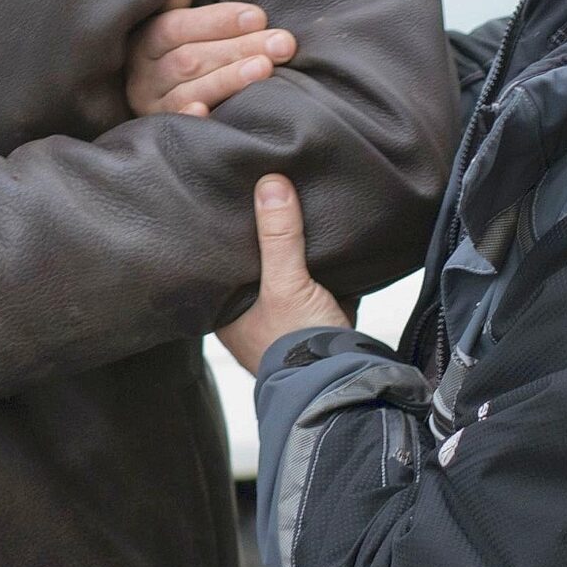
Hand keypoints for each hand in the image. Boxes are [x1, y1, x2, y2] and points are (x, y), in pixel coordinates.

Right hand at [126, 0, 297, 117]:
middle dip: (239, 48)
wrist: (154, 100)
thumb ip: (176, 6)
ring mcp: (153, 105)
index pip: (177, 27)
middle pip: (190, 59)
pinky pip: (178, 125)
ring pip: (190, 90)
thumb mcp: (172, 26)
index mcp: (146, 41)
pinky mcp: (164, 132)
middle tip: (282, 44)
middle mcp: (144, 74)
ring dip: (228, 79)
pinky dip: (191, 119)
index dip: (217, 21)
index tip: (259, 17)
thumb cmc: (179, 54)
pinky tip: (208, 112)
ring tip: (264, 68)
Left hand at [214, 175, 352, 374]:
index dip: (223, 235)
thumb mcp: (285, 285)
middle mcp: (251, 317)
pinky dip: (322, 262)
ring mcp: (286, 318)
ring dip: (294, 249)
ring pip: (286, 272)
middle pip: (255, 265)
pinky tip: (325, 233)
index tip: (227, 200)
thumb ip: (278, 237)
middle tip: (263, 193)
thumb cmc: (299, 345)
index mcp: (227, 314)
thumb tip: (270, 184)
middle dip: (263, 238)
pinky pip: (317, 279)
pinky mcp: (319, 317)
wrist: (347, 382)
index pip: (219, 264)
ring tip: (292, 203)